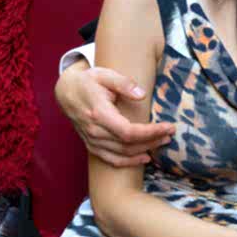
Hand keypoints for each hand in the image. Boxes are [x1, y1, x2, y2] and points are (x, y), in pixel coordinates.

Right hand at [54, 63, 174, 167]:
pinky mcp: (91, 146)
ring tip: (162, 143)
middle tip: (170, 134)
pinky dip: (128, 162)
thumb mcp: (104, 74)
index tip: (168, 127)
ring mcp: (92, 140)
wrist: (65, 92)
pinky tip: (144, 158)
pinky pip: (111, 159)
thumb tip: (142, 95)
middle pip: (128, 144)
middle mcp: (94, 131)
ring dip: (144, 151)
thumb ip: (123, 83)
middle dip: (152, 140)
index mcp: (98, 113)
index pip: (129, 131)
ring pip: (122, 154)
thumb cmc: (88, 82)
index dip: (150, 132)